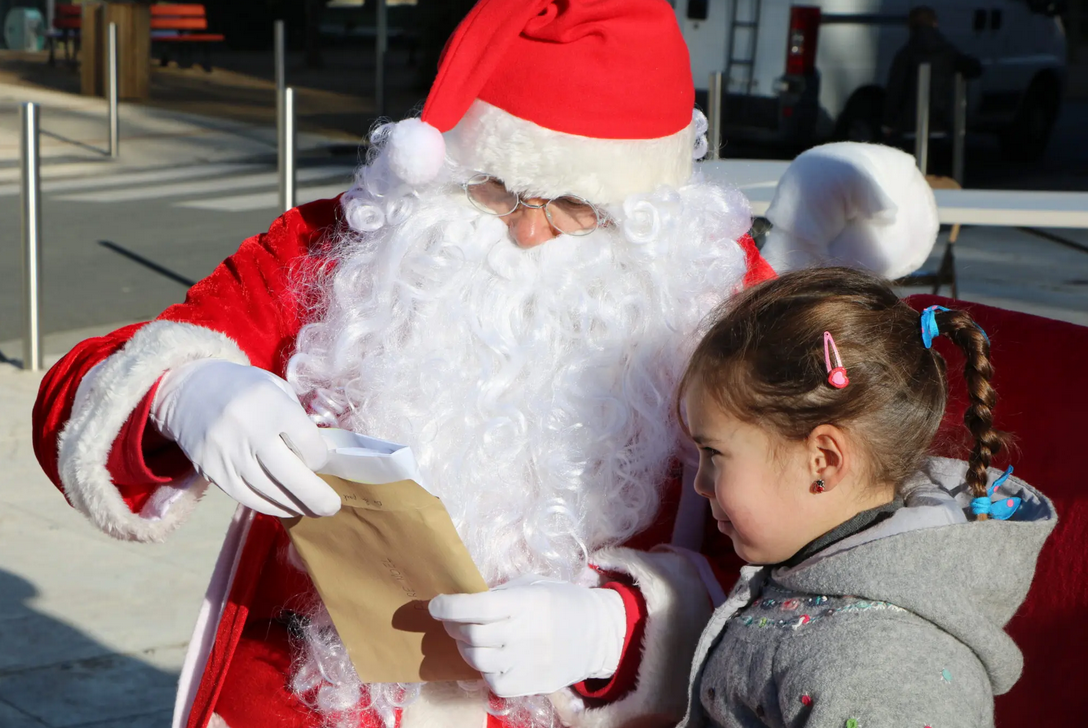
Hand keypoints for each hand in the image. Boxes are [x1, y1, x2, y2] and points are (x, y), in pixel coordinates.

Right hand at [150, 358, 338, 517]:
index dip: (320, 457)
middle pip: (291, 475)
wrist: (190, 390)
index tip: (320, 459)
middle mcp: (248, 430)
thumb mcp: (278, 390)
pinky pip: (246, 497)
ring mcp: (227, 454)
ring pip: (269, 492)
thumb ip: (298, 422)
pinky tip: (285, 507)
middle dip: (316, 497)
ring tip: (312, 510)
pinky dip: (269, 506)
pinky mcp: (212, 471)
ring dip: (295, 506)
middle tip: (332, 508)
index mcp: (270, 404)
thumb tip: (318, 461)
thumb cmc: (245, 390)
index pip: (308, 443)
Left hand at [429, 574, 625, 696]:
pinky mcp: (529, 684)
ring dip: (464, 646)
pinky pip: (491, 681)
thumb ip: (501, 593)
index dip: (450, 607)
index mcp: (527, 603)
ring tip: (468, 638)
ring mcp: (527, 663)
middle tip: (451, 620)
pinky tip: (490, 657)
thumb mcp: (534, 585)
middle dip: (453, 625)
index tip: (435, 605)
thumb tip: (464, 601)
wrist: (599, 634)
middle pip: (471, 634)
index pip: (478, 607)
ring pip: (475, 659)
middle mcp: (525, 634)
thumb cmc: (563, 602)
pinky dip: (483, 669)